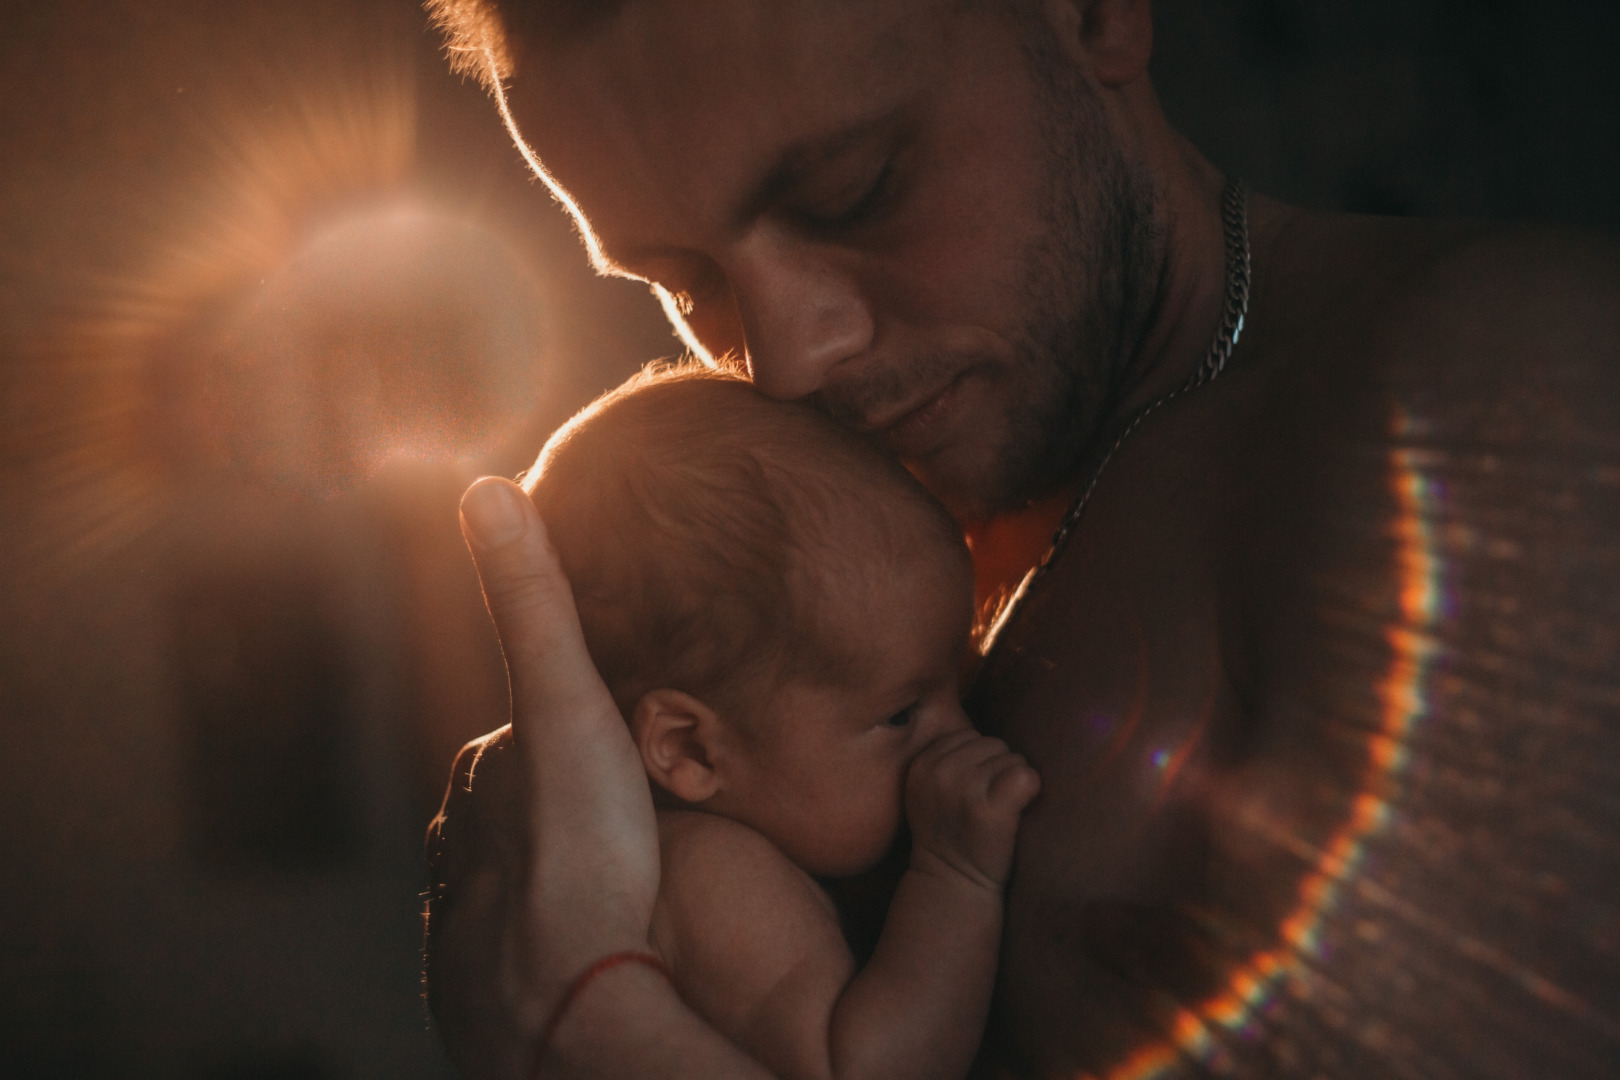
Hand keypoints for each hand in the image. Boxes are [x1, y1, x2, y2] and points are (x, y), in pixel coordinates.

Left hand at [424, 477, 660, 1079]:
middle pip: (514, 811)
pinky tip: (579, 949)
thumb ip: (532, 601)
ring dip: (549, 877)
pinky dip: (542, 942)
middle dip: (557, 808)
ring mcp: (463, 928)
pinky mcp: (479, 996)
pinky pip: (513, 952)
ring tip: (609, 884)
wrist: (566, 1002)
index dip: (571, 731)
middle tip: (624, 818)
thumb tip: (484, 486)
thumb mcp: (568, 705)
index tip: (613, 740)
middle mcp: (455, 851)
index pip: (521, 736)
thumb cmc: (579, 851)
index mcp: (477, 777)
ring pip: (508, 882)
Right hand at [903, 729, 1039, 890]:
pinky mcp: (989, 810)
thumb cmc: (952, 834)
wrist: (952, 886)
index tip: (972, 794)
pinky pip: (1026, 776)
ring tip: (997, 812)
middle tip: (987, 805)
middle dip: (998, 770)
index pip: (970, 735)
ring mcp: (963, 789)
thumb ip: (949, 756)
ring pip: (1012, 758)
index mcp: (921, 763)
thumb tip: (993, 710)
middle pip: (994, 743)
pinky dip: (1031, 790)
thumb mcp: (932, 789)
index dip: (980, 763)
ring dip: (1013, 783)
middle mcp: (938, 772)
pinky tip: (1017, 811)